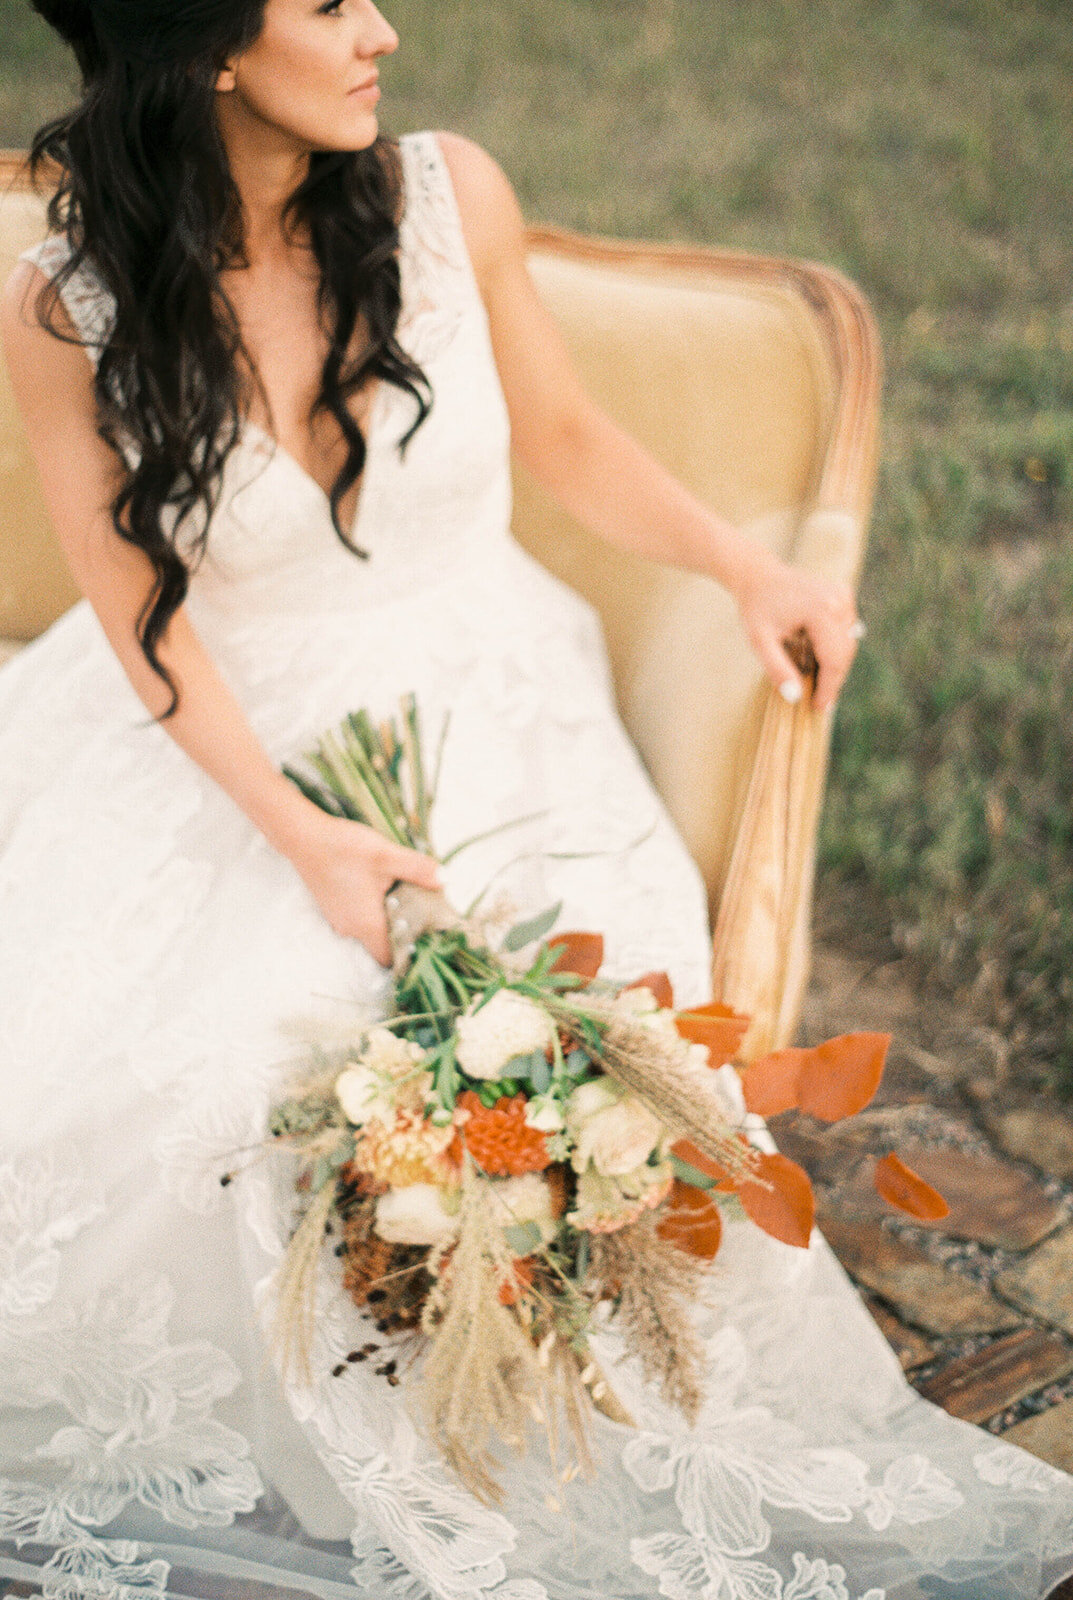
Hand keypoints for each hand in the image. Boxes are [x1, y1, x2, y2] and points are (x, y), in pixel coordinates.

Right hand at [284, 806, 442, 965]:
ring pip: (371, 930)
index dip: (411, 952)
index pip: (391, 957)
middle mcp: (350, 929)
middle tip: (424, 911)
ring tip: (407, 896)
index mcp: (367, 925)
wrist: (303, 836)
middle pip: (383, 944)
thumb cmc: (344, 848)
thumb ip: (418, 869)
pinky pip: (360, 919)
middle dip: (403, 932)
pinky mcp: (333, 907)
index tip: (429, 937)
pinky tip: (383, 887)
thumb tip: (447, 880)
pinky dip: (374, 910)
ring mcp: (339, 919)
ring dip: (389, 918)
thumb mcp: (386, 855)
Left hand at [731, 550, 861, 712]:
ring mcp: (844, 596)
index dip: (828, 688)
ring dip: (833, 664)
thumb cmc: (756, 609)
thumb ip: (777, 670)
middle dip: (832, 679)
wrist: (759, 576)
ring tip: (814, 680)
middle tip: (818, 702)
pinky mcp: (844, 595)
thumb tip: (796, 698)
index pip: (834, 660)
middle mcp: (839, 601)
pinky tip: (814, 652)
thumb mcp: (760, 642)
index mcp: (821, 611)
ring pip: (847, 644)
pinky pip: (846, 631)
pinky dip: (833, 646)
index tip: (819, 708)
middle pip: (845, 654)